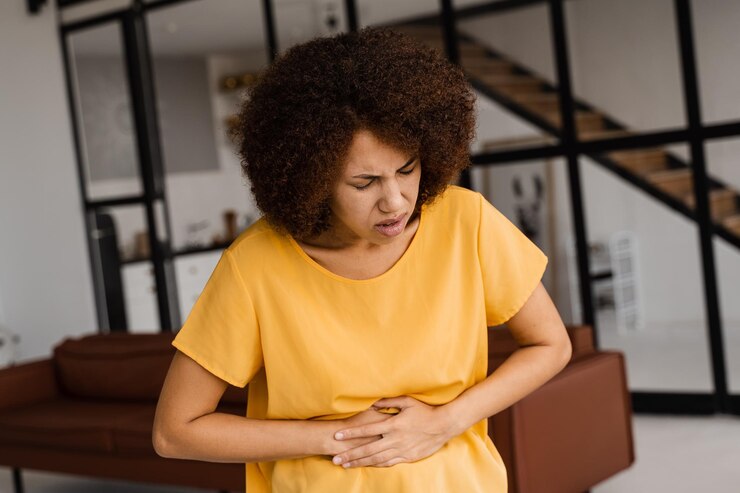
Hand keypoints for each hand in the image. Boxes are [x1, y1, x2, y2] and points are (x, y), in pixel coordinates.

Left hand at [330, 396, 456, 467]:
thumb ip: (388, 401)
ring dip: (360, 463)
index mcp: (393, 425)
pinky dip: (376, 465)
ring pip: (376, 459)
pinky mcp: (408, 457)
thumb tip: (372, 403)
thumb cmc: (425, 410)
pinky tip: (366, 466)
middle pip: (368, 449)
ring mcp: (401, 450)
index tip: (337, 436)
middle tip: (336, 459)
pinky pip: (389, 463)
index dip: (351, 434)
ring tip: (346, 465)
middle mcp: (395, 439)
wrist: (444, 425)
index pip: (367, 430)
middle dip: (350, 455)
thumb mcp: (407, 401)